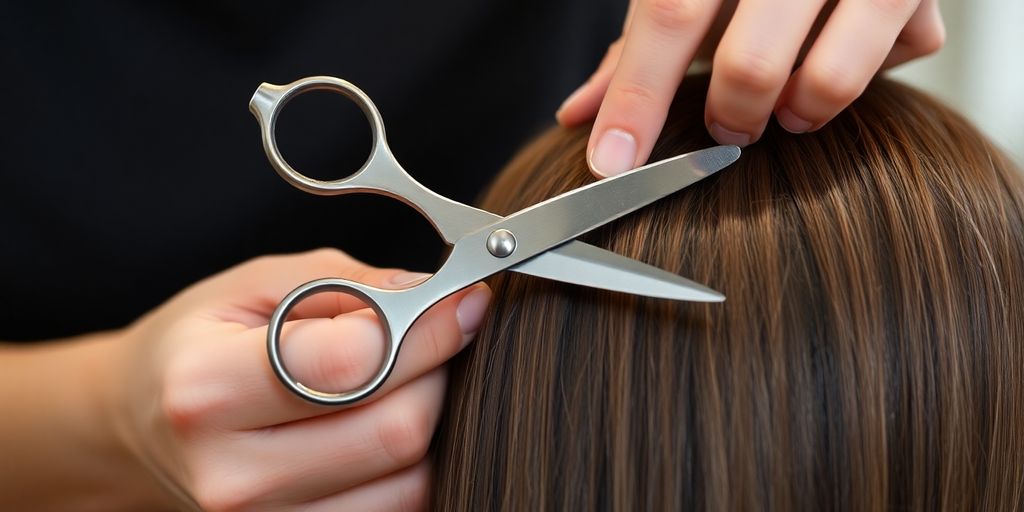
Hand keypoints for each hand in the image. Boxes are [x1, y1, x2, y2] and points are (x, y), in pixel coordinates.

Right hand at [109, 249, 489, 509]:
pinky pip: (399, 509)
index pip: (355, 363)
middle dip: (437, 372)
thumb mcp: (255, 285)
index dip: (428, 326)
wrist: (142, 424)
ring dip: (431, 420)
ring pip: (412, 481)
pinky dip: (412, 465)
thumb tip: (435, 296)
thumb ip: (348, 284)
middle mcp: (233, 473)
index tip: (463, 298)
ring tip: (403, 382)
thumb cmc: (200, 346)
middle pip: (397, 431)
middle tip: (436, 336)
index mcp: (207, 388)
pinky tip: (386, 422)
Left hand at [557, 0, 944, 175]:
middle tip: (732, 125)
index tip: (613, 164)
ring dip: (802, 111)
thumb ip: (635, 51)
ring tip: (791, 101)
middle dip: (731, 115)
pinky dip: (869, 71)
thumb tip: (577, 117)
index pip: (668, 17)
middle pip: (749, 63)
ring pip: (831, 78)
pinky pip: (903, 56)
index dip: (637, 100)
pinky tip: (853, 45)